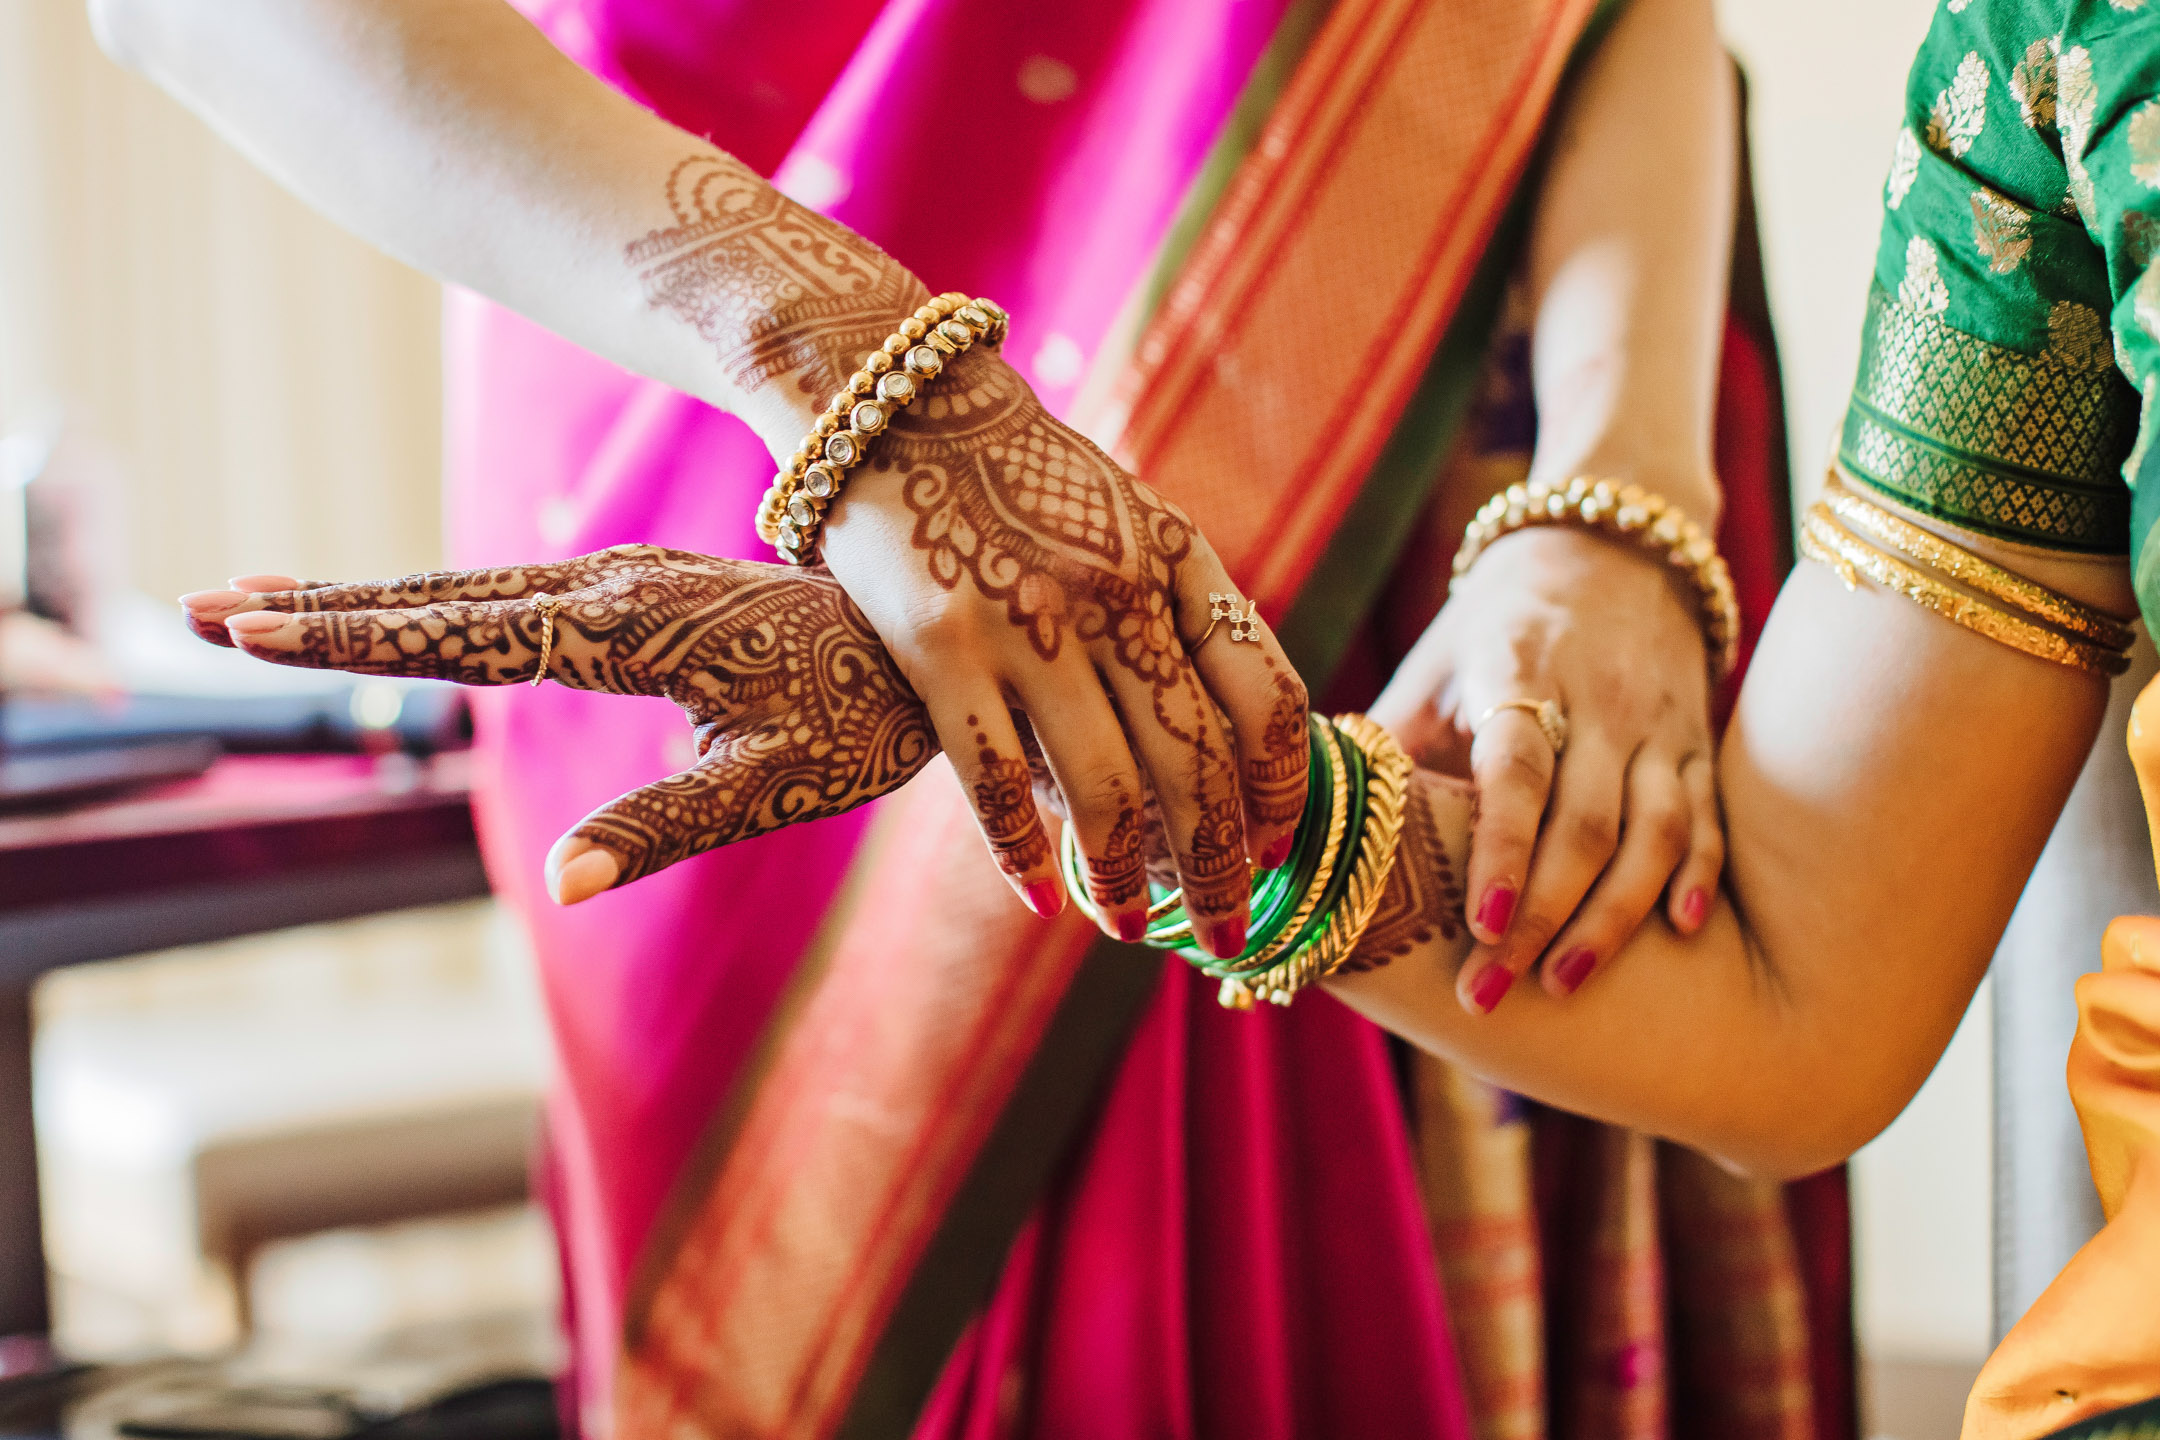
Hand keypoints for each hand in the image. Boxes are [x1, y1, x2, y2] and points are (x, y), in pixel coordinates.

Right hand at [180, 546, 934, 902]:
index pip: (463, 635)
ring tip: (269, 596)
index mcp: (630, 633)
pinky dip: (444, 597)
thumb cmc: (869, 722)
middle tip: (206, 601)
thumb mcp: (772, 788)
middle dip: (327, 605)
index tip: (253, 624)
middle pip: (444, 597)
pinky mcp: (649, 593)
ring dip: (373, 593)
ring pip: (476, 587)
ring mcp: (631, 583)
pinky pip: (521, 592)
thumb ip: (662, 829)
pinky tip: (414, 606)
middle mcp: (617, 591)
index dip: (354, 635)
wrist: (942, 641)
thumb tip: (559, 884)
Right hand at [611, 156, 1304, 950]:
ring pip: (1105, 790)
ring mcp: (1028, 622)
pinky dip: (1024, 854)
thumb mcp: (1123, 516)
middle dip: (1221, 869)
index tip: (1274, 847)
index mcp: (1175, 560)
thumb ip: (1177, 610)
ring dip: (1127, 880)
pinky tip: (1040, 897)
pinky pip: (998, 782)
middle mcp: (1116, 594)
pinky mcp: (940, 647)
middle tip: (1230, 937)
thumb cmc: (1014, 476)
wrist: (888, 405)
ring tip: (1131, 929)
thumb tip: (1226, 735)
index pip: (1264, 693)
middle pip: (1196, 764)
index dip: (1280, 786)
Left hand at [1370, 525, 1722, 1011]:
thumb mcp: (1433, 665)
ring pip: (1658, 831)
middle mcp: (1600, 697)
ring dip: (1616, 917)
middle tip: (1491, 994)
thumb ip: (1385, 746)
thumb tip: (1298, 832)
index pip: (1517, 771)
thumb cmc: (1495, 625)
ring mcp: (1659, 721)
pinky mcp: (1699, 740)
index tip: (1476, 927)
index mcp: (1518, 670)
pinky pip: (1710, 818)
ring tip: (1563, 984)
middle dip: (1542, 917)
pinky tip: (1678, 935)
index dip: (1501, 851)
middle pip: (1586, 822)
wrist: (1612, 541)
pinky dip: (1699, 878)